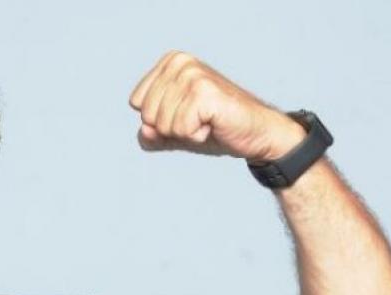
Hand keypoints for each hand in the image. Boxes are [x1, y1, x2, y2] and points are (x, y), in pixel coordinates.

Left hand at [127, 51, 304, 161]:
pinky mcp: (205, 93)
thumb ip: (151, 134)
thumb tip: (144, 130)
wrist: (254, 134)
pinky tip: (214, 125)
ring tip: (208, 122)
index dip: (158, 120)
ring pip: (162, 124)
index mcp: (170, 62)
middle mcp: (180, 62)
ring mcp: (193, 75)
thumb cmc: (215, 129)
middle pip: (147, 114)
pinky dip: (196, 136)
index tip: (187, 114)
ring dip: (185, 133)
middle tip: (199, 120)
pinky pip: (180, 129)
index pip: (137, 102)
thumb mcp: (174, 133)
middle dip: (171, 128)